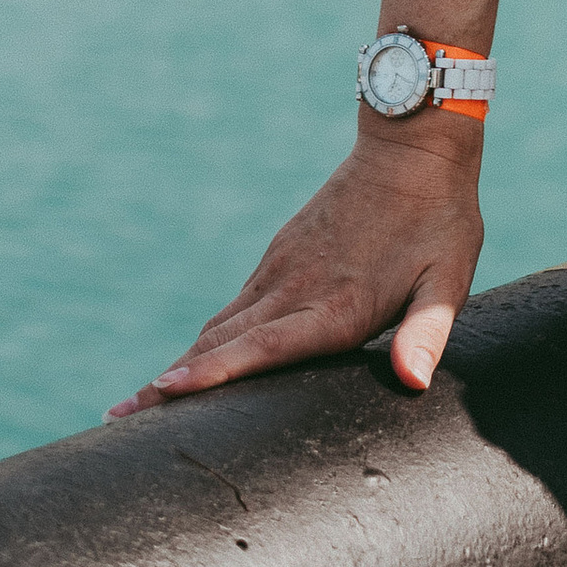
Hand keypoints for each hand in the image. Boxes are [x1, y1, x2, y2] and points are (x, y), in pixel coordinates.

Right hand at [106, 123, 485, 412]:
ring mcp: (283, 268)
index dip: (215, 373)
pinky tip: (185, 364)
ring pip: (221, 326)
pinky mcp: (280, 254)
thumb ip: (429, 330)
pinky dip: (204, 341)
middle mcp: (297, 286)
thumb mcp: (449, 275)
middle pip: (223, 343)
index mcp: (337, 303)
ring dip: (178, 364)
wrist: (413, 144)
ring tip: (132, 404)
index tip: (163, 391)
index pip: (266, 345)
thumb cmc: (440, 218)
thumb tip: (413, 381)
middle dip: (170, 385)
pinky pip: (234, 306)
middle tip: (116, 422)